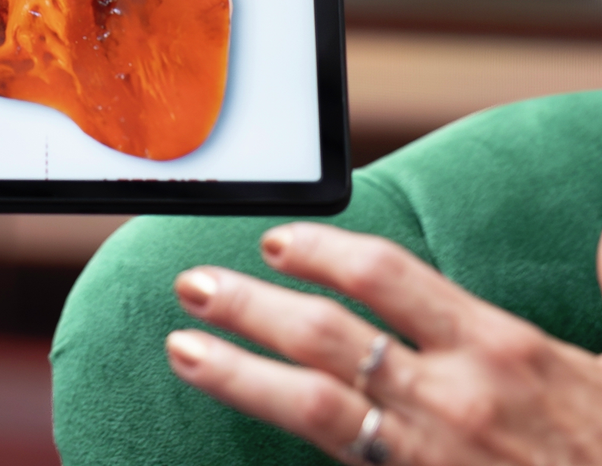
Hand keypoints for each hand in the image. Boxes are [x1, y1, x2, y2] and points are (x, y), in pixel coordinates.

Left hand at [164, 222, 601, 464]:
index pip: (386, 276)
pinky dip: (284, 434)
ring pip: (311, 406)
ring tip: (182, 349)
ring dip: (236, 373)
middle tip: (193, 285)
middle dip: (248, 305)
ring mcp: (427, 455)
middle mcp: (455, 397)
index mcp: (502, 348)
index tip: (275, 242)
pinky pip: (335, 460)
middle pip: (324, 335)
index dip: (320, 252)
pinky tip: (239, 419)